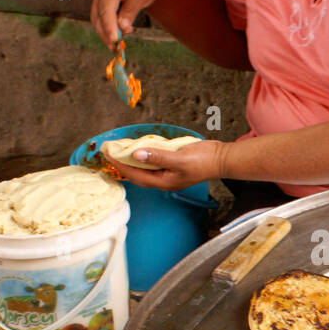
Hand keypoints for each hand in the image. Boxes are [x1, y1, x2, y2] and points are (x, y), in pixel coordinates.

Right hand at [90, 0, 159, 49]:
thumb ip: (131, 10)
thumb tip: (122, 26)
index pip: (105, 10)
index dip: (108, 27)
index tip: (115, 40)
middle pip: (98, 18)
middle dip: (106, 35)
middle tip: (117, 49)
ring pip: (97, 22)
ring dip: (107, 35)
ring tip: (120, 43)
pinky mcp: (101, 6)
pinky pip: (101, 21)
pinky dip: (109, 30)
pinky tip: (121, 33)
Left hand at [104, 139, 227, 189]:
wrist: (220, 159)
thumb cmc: (203, 162)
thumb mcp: (179, 159)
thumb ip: (158, 156)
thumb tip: (137, 154)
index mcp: (163, 181)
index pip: (135, 174)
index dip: (119, 165)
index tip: (107, 154)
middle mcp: (162, 179)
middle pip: (136, 174)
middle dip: (121, 164)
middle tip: (108, 153)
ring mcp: (167, 172)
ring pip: (144, 168)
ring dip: (131, 160)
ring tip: (118, 150)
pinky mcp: (172, 164)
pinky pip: (152, 161)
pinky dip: (143, 155)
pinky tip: (138, 148)